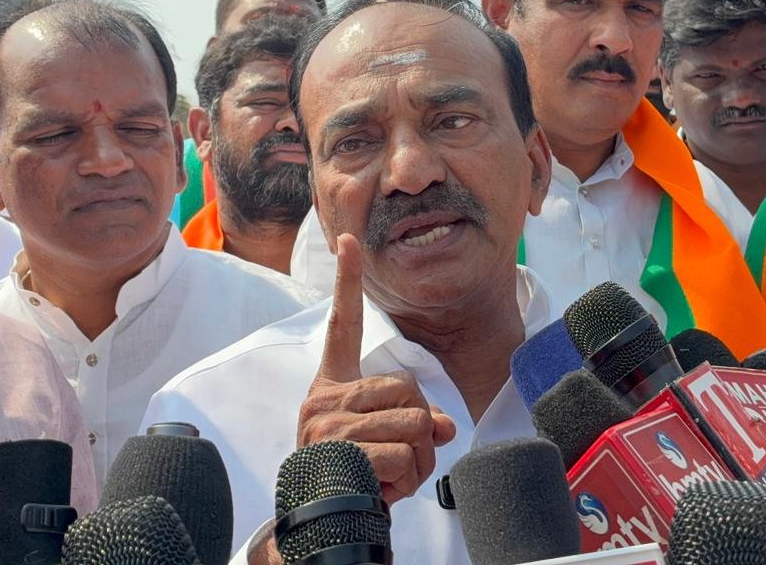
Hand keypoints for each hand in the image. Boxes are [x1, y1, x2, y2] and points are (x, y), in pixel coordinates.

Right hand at [297, 233, 456, 502]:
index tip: (349, 240)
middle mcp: (324, 398)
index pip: (342, 325)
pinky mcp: (339, 453)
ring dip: (418, 461)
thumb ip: (413, 419)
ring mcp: (328, 425)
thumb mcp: (384, 440)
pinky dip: (408, 480)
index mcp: (332, 386)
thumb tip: (445, 427)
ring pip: (414, 422)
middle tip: (399, 459)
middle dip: (421, 431)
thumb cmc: (355, 477)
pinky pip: (404, 455)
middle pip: (408, 389)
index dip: (347, 282)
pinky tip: (382, 492)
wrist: (320, 524)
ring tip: (390, 478)